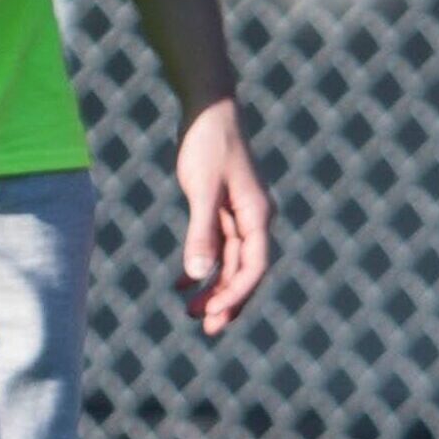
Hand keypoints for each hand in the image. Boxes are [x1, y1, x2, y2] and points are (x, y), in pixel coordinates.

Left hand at [175, 96, 272, 335]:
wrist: (208, 109)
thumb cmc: (208, 144)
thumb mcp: (202, 189)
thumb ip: (201, 232)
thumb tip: (198, 274)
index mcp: (257, 215)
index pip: (253, 267)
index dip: (236, 295)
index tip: (213, 316)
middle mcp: (253, 218)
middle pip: (244, 271)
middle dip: (227, 301)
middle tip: (206, 329)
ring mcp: (238, 214)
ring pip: (230, 263)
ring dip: (213, 288)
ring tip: (190, 313)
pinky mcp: (222, 209)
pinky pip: (216, 247)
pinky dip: (201, 266)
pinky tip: (182, 284)